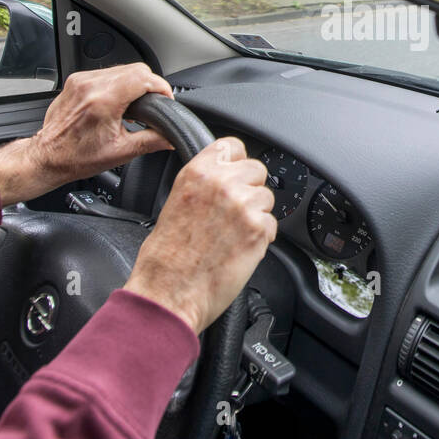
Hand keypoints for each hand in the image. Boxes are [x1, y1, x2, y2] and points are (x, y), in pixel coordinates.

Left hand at [0, 63, 174, 205]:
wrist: (47, 157)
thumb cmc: (76, 157)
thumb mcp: (121, 152)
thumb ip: (151, 141)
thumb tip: (171, 137)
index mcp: (103, 102)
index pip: (143, 78)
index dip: (162, 87)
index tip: (166, 99)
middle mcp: (91, 86)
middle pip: (136, 69)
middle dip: (150, 85)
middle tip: (153, 104)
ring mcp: (81, 80)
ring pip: (122, 68)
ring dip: (134, 83)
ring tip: (135, 105)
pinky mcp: (76, 81)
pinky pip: (106, 73)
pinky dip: (118, 83)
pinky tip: (118, 101)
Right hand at [124, 137, 275, 333]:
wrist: (169, 292)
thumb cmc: (166, 258)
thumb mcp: (175, 202)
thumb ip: (202, 184)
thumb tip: (223, 178)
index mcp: (198, 172)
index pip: (233, 145)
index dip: (236, 162)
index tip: (235, 173)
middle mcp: (222, 183)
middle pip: (256, 169)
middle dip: (250, 189)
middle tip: (234, 212)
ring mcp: (243, 205)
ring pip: (267, 197)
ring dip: (257, 214)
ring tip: (233, 234)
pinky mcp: (258, 229)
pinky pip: (272, 224)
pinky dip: (262, 237)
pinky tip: (240, 248)